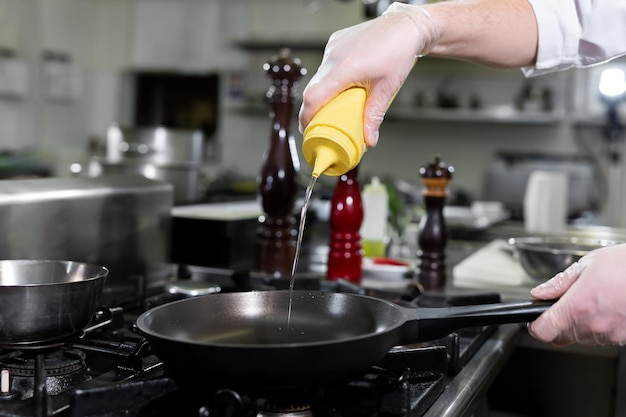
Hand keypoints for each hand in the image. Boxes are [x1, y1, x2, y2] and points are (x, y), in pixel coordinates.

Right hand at [298, 2, 439, 146]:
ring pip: (320, 76)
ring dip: (326, 91)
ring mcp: (333, 47)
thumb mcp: (386, 88)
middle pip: (313, 88)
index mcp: (344, 68)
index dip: (306, 116)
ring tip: (341, 100)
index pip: (314, 96)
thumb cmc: (398, 50)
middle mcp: (334, 56)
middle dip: (315, 107)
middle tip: (323, 121)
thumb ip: (374, 116)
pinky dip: (333, 77)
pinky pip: (327, 65)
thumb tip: (369, 139)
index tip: (307, 129)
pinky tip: (347, 81)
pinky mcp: (335, 42)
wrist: (405, 26)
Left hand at [528, 243, 625, 345]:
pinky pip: (602, 337)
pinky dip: (598, 325)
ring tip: (592, 300)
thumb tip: (540, 293)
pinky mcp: (623, 337)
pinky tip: (605, 306)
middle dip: (557, 323)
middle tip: (563, 304)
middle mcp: (593, 325)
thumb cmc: (625, 265)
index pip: (543, 331)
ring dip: (579, 324)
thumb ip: (559, 283)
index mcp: (578, 306)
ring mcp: (610, 334)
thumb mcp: (586, 265)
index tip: (534, 318)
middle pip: (560, 337)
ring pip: (581, 337)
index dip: (535, 325)